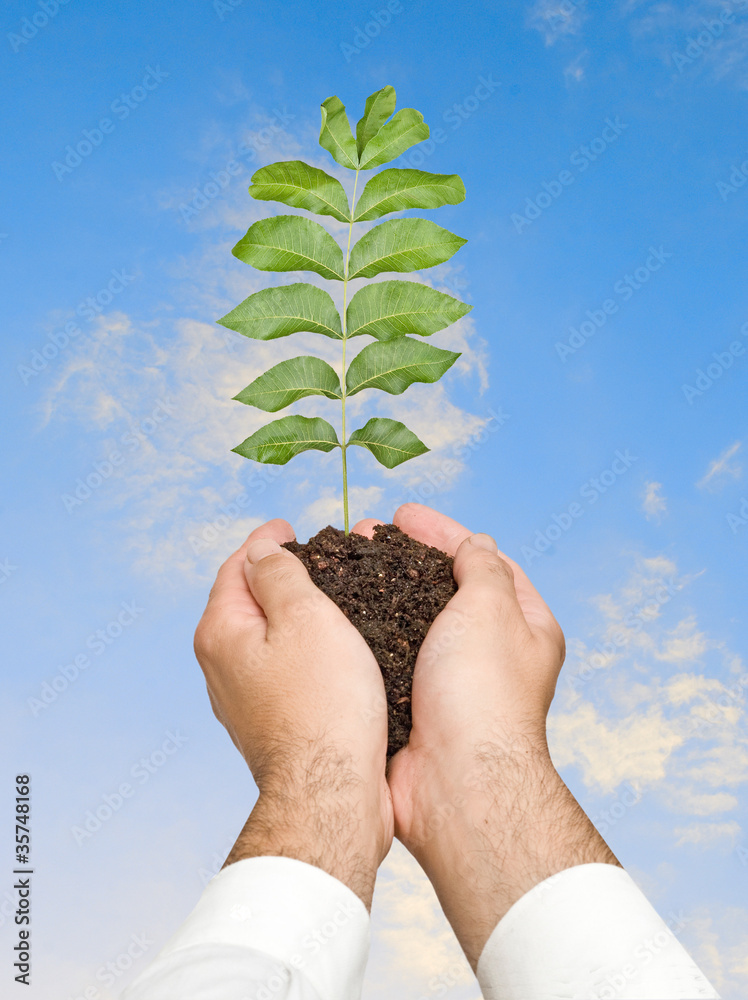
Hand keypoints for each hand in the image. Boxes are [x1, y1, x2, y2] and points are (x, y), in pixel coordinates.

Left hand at [193, 518, 393, 907]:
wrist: (331, 791)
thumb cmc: (324, 704)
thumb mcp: (305, 617)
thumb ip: (279, 574)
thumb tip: (259, 550)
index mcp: (222, 631)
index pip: (236, 566)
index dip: (266, 541)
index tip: (291, 528)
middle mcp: (221, 665)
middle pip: (247, 601)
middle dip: (279, 575)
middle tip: (319, 559)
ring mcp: (242, 698)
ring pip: (266, 638)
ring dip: (293, 615)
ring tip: (331, 600)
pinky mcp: (270, 722)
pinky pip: (282, 669)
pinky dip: (302, 649)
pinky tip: (332, 652)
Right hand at [353, 503, 618, 964]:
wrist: (456, 783)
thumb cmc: (482, 694)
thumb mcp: (491, 609)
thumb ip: (482, 568)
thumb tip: (477, 544)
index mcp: (524, 626)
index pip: (484, 560)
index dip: (443, 532)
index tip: (404, 513)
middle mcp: (490, 652)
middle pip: (443, 588)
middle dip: (404, 558)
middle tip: (365, 536)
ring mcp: (450, 679)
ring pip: (409, 620)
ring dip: (379, 590)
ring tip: (343, 567)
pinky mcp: (414, 702)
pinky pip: (387, 655)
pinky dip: (366, 632)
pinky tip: (338, 615)